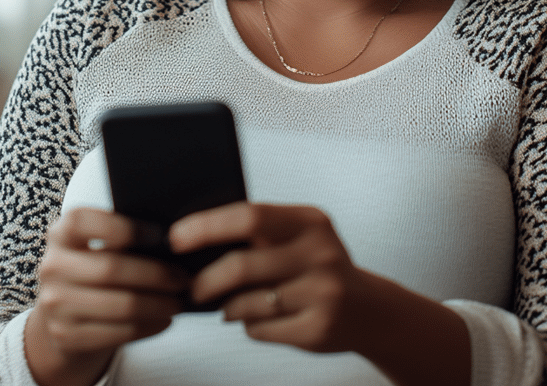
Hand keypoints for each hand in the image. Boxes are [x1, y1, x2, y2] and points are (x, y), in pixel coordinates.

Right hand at [25, 208, 186, 385]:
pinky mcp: (65, 335)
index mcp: (60, 233)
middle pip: (110, 268)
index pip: (82, 221)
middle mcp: (51, 266)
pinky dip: (148, 326)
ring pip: (119, 305)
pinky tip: (165, 320)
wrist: (62, 314)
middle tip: (183, 278)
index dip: (123, 227)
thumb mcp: (95, 245)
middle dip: (155, 275)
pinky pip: (118, 332)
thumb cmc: (93, 269)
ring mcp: (55, 304)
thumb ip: (121, 237)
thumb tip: (172, 238)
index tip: (159, 235)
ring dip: (158, 304)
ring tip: (178, 301)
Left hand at [169, 202, 373, 353]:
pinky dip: (248, 326)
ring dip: (227, 307)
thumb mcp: (300, 237)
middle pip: (243, 264)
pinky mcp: (318, 328)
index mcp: (311, 222)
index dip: (206, 226)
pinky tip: (256, 319)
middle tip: (192, 287)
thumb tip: (195, 239)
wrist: (370, 310)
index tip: (176, 237)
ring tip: (226, 305)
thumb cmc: (319, 269)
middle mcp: (321, 254)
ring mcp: (323, 293)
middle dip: (207, 279)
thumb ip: (260, 233)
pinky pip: (260, 329)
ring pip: (247, 304)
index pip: (249, 216)